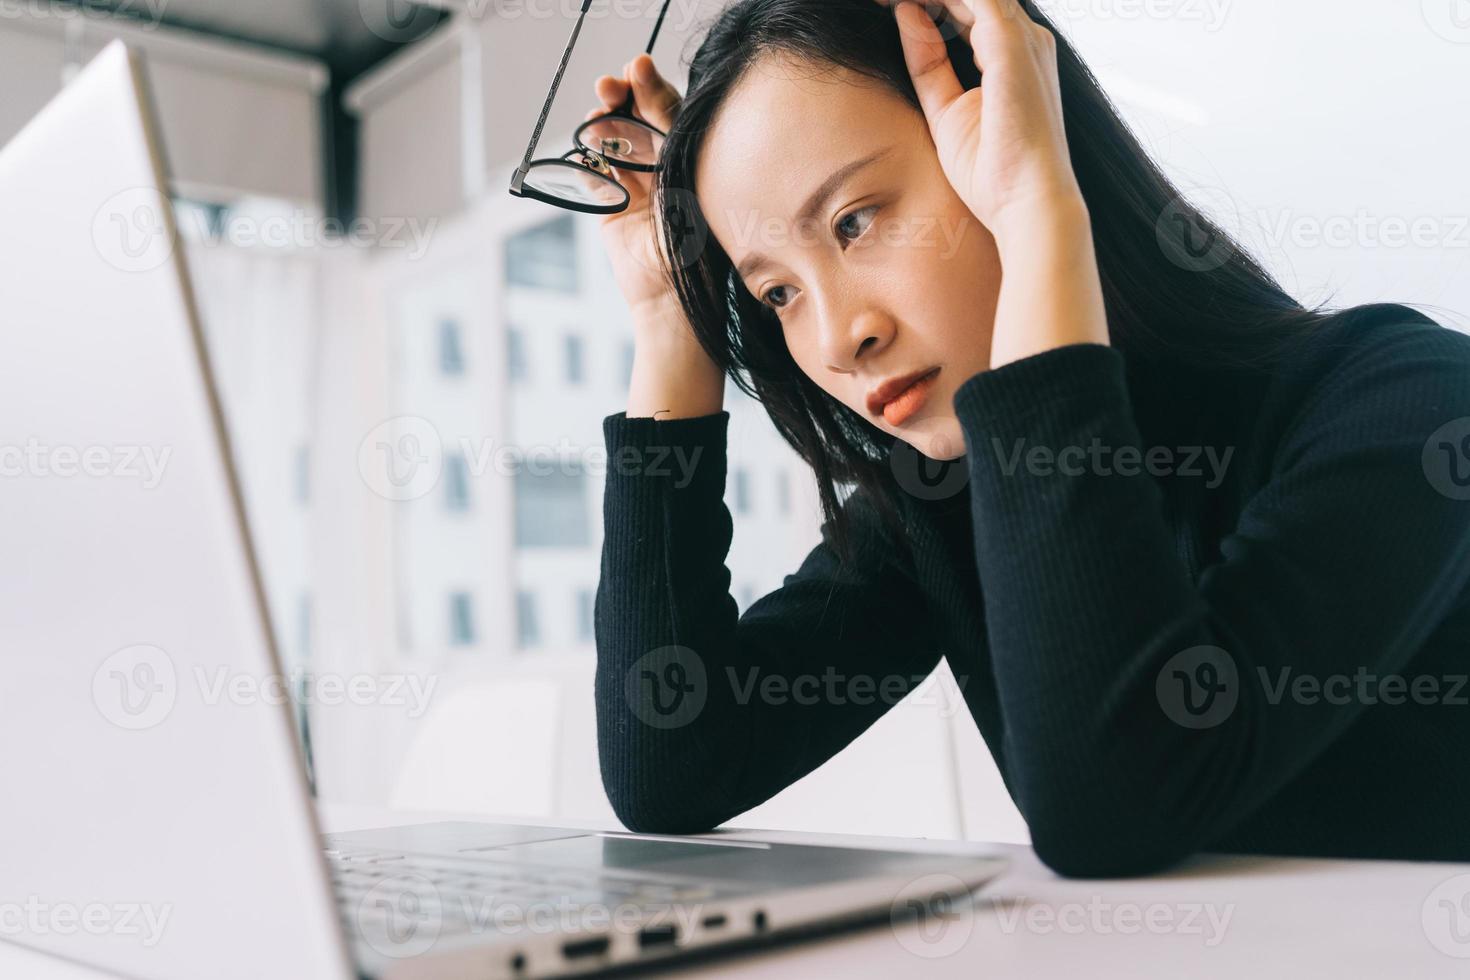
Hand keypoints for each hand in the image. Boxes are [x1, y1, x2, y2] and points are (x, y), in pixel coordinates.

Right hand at [588, 54, 684, 317]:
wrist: (673, 294)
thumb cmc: (694, 232)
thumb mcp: (683, 165)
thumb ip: (666, 118)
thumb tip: (642, 67)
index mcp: (690, 156)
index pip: (667, 108)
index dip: (649, 86)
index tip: (635, 66)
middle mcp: (664, 167)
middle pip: (636, 120)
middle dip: (620, 99)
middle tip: (608, 87)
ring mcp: (636, 187)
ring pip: (613, 143)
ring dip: (603, 127)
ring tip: (598, 121)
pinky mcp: (612, 208)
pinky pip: (594, 174)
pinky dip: (589, 161)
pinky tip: (589, 153)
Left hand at [879, 0, 1085, 244]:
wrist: (1024, 203)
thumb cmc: (993, 172)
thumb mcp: (945, 110)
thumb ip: (928, 64)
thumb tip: (907, 15)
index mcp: (1013, 53)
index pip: (968, 6)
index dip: (929, 2)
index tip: (886, 4)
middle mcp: (1024, 38)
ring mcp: (1021, 38)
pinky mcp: (1010, 45)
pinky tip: (900, 1)